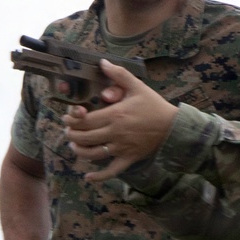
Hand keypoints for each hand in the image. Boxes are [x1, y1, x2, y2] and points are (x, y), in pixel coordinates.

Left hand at [64, 62, 176, 182]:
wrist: (172, 126)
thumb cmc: (154, 105)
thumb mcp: (137, 86)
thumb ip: (119, 74)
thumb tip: (103, 62)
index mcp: (115, 115)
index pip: (85, 121)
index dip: (71, 121)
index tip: (67, 118)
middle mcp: (115, 133)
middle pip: (85, 138)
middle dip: (71, 135)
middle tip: (68, 131)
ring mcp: (121, 148)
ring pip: (93, 154)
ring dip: (79, 151)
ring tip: (74, 146)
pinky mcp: (128, 158)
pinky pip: (112, 171)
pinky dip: (99, 177)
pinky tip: (88, 178)